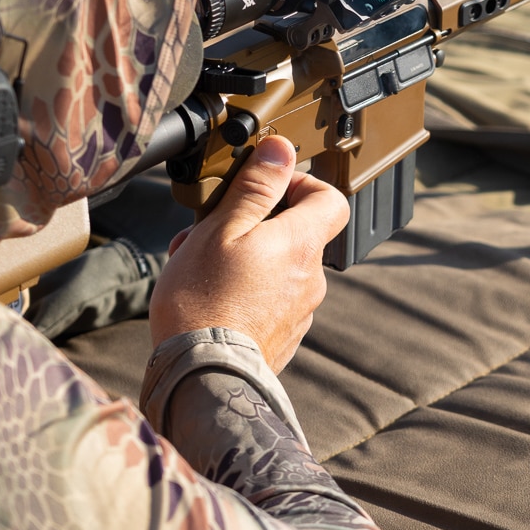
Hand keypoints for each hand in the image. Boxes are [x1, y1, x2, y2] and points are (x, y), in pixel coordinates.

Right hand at [148, 135, 349, 371]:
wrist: (202, 378)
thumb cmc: (204, 301)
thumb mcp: (222, 228)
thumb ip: (256, 187)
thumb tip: (281, 150)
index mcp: (302, 244)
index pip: (331, 197)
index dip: (301, 184)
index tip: (265, 187)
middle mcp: (311, 277)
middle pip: (297, 232)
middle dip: (255, 222)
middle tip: (214, 228)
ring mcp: (299, 309)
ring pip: (277, 265)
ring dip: (244, 256)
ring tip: (198, 264)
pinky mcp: (283, 335)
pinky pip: (270, 297)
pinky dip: (245, 288)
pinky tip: (209, 294)